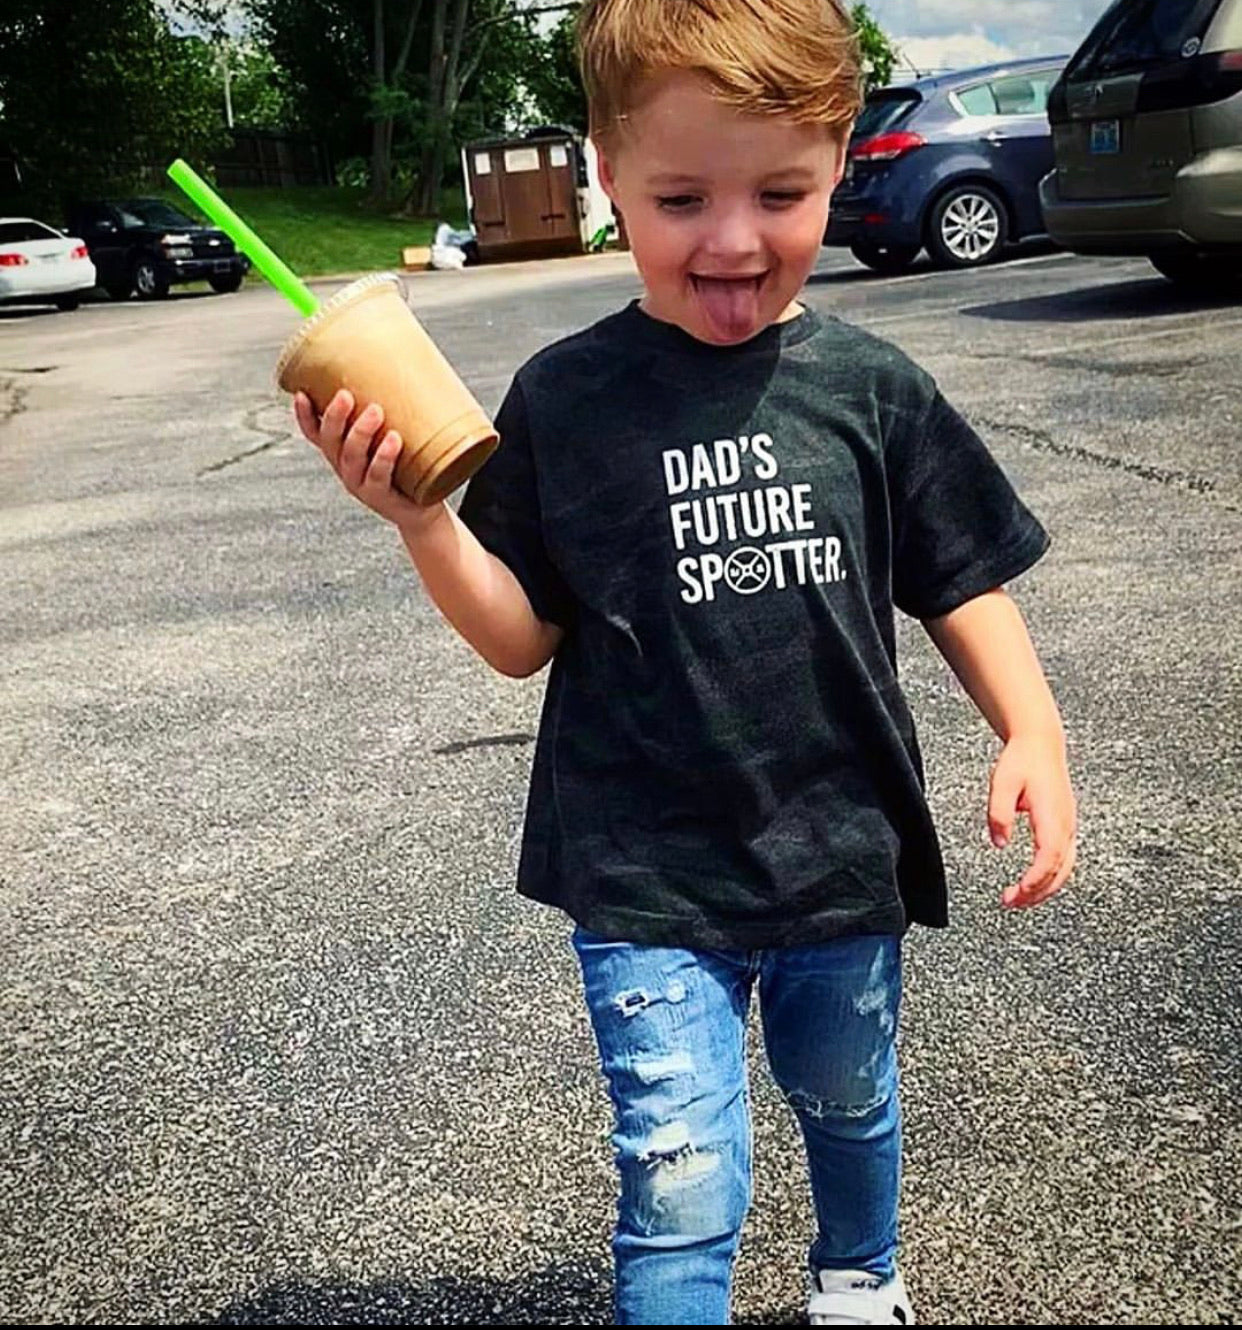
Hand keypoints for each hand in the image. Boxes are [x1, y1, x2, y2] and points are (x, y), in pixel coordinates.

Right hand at [294, 389, 444, 531]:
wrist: (424, 509)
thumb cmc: (409, 466)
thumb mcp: (396, 435)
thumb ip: (394, 408)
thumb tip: (413, 361)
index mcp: (343, 452)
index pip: (315, 433)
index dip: (304, 416)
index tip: (302, 394)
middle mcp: (346, 468)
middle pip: (330, 441)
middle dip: (335, 417)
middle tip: (346, 395)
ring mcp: (361, 484)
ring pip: (351, 457)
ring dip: (360, 433)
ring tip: (376, 411)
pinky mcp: (382, 497)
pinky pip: (378, 476)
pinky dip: (384, 458)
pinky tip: (393, 441)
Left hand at [988, 733, 1076, 909]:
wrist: (1041, 744)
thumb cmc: (1022, 761)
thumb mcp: (1002, 784)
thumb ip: (998, 814)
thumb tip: (999, 843)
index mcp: (1052, 815)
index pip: (1049, 856)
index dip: (1035, 879)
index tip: (1017, 892)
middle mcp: (1066, 825)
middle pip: (1059, 870)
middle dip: (1036, 892)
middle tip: (1010, 903)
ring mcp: (1069, 827)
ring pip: (1064, 869)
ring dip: (1043, 888)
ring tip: (1017, 899)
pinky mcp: (1065, 827)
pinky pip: (1063, 860)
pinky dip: (1049, 877)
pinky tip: (1031, 884)